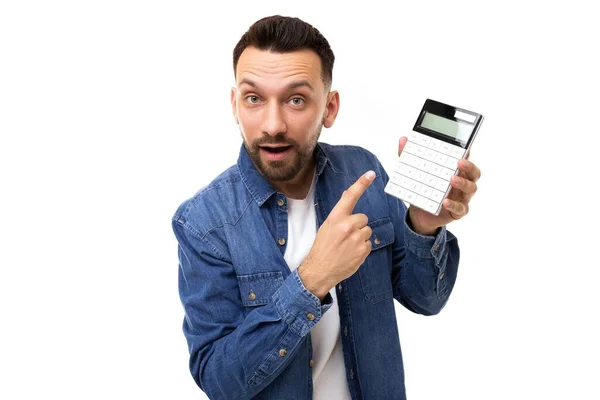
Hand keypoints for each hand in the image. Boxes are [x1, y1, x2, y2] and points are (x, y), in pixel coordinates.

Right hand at [298, 171, 374, 299]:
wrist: (320, 270)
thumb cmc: (322, 247)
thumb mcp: (327, 226)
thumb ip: (340, 213)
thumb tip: (348, 196)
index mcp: (336, 218)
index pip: (350, 196)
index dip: (361, 183)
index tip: (371, 174)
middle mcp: (347, 225)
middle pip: (363, 217)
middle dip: (358, 225)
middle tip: (346, 235)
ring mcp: (356, 238)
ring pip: (367, 231)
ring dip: (360, 237)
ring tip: (347, 245)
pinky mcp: (363, 250)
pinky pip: (369, 244)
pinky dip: (362, 248)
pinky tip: (351, 253)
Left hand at [398, 137, 480, 234]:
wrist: (419, 215)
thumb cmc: (424, 191)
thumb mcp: (415, 173)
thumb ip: (409, 156)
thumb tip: (403, 140)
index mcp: (455, 171)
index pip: (465, 159)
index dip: (467, 153)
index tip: (464, 147)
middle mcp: (462, 182)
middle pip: (474, 172)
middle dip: (469, 166)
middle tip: (459, 162)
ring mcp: (462, 197)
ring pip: (471, 188)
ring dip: (463, 183)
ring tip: (452, 180)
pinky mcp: (458, 211)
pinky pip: (461, 208)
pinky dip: (454, 205)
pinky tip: (446, 202)